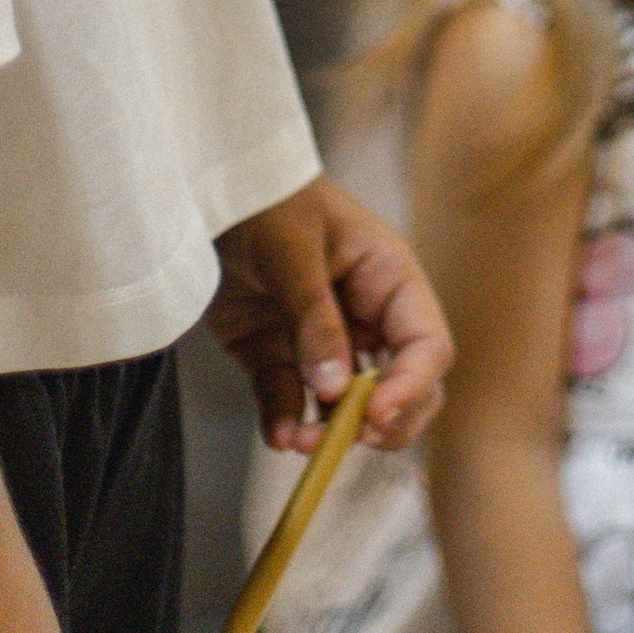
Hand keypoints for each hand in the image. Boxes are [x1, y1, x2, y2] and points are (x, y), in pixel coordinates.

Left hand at [208, 177, 453, 454]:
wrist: (207, 189)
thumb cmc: (265, 197)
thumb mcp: (291, 248)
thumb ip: (313, 317)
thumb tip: (335, 389)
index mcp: (389, 279)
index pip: (426, 344)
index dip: (412, 385)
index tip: (376, 414)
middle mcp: (366, 315)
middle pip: (404, 388)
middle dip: (382, 423)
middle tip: (344, 436)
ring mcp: (323, 341)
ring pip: (349, 408)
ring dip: (331, 434)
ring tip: (297, 443)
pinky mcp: (278, 356)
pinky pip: (291, 403)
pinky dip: (286, 424)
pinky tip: (277, 435)